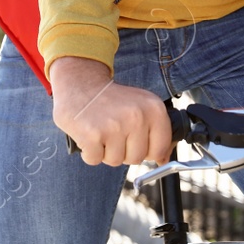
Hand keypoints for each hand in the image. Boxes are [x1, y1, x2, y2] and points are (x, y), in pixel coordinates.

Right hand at [49, 56, 172, 166]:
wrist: (80, 82)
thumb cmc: (110, 98)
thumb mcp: (141, 106)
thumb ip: (156, 132)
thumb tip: (163, 160)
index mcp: (154, 109)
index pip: (160, 149)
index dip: (146, 150)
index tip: (134, 138)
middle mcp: (136, 117)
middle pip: (137, 159)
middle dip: (123, 151)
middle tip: (113, 131)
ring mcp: (114, 126)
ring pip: (115, 161)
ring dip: (105, 151)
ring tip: (101, 130)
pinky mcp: (92, 135)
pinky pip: (94, 159)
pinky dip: (89, 152)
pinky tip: (89, 134)